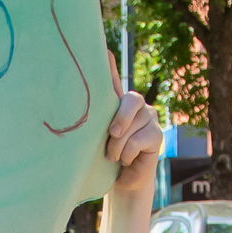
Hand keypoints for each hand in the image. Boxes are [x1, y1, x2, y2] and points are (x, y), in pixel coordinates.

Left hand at [104, 51, 161, 194]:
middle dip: (120, 119)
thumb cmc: (106, 160)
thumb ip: (94, 123)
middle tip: (111, 135)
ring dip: (118, 146)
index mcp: (117, 105)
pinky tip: (127, 160)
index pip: (113, 81)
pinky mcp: (157, 134)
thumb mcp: (96, 140)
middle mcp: (136, 106)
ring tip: (113, 156)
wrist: (123, 182)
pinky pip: (138, 141)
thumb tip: (74, 105)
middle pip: (130, 101)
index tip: (103, 50)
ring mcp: (149, 118)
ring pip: (131, 126)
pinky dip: (127, 154)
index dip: (110, 66)